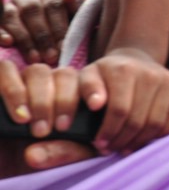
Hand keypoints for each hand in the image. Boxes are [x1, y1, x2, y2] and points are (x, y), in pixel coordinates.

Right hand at [0, 0, 80, 64]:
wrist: (52, 31)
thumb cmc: (66, 21)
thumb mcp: (75, 14)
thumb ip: (74, 5)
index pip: (53, 4)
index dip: (58, 26)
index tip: (63, 47)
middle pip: (32, 10)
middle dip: (42, 36)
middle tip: (50, 56)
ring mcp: (10, 3)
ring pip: (12, 16)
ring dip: (24, 39)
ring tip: (35, 58)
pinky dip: (1, 33)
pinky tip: (8, 43)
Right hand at [0, 60, 94, 177]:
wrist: (10, 162)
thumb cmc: (42, 156)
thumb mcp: (63, 156)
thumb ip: (63, 152)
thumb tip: (36, 153)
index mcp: (74, 96)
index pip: (89, 79)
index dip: (93, 88)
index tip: (96, 106)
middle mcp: (52, 85)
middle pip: (65, 74)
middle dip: (62, 100)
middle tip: (50, 129)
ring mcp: (26, 82)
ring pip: (38, 71)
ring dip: (39, 98)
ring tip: (31, 124)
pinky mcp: (1, 85)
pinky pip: (5, 70)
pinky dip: (13, 88)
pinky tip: (19, 113)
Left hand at [79, 47, 168, 153]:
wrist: (135, 59)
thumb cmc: (108, 74)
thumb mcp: (88, 76)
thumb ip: (86, 88)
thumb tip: (96, 105)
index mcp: (125, 70)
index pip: (119, 111)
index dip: (108, 132)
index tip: (100, 143)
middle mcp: (151, 73)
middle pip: (138, 120)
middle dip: (122, 140)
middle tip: (112, 148)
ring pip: (157, 123)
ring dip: (140, 141)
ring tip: (127, 146)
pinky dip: (162, 133)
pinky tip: (147, 136)